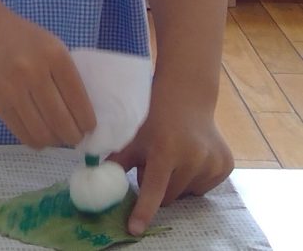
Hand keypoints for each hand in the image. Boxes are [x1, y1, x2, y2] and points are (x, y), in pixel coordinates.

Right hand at [0, 11, 95, 148]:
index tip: (89, 127)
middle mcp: (34, 72)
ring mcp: (13, 89)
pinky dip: (35, 141)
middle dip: (73, 135)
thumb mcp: (53, 46)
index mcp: (54, 56)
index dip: (86, 119)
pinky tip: (41, 138)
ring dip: (54, 141)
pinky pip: (21, 132)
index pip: (77, 98)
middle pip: (60, 119)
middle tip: (75, 138)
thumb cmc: (26, 40)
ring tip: (58, 138)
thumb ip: (66, 75)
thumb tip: (80, 114)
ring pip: (41, 131)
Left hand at [109, 97, 233, 235]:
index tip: (135, 229)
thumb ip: (118, 161)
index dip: (143, 210)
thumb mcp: (134, 136)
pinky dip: (194, 179)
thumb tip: (97, 181)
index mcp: (166, 149)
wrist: (187, 95)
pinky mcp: (225, 165)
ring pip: (186, 194)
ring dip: (177, 182)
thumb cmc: (155, 116)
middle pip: (169, 197)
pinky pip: (203, 188)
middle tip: (156, 162)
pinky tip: (191, 156)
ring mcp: (212, 162)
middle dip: (159, 186)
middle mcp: (193, 157)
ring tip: (175, 156)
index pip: (153, 189)